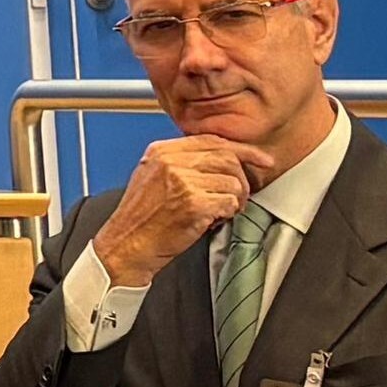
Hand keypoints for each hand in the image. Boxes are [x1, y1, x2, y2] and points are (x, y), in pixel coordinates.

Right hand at [100, 133, 266, 276]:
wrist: (125, 246)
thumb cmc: (141, 219)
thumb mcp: (152, 177)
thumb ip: (180, 162)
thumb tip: (223, 159)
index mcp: (161, 151)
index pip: (212, 140)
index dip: (242, 149)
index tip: (261, 159)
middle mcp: (170, 162)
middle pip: (227, 159)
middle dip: (242, 180)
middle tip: (238, 197)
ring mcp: (182, 181)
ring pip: (233, 182)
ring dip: (234, 201)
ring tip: (217, 213)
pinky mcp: (193, 203)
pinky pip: (230, 203)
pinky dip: (227, 214)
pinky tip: (211, 221)